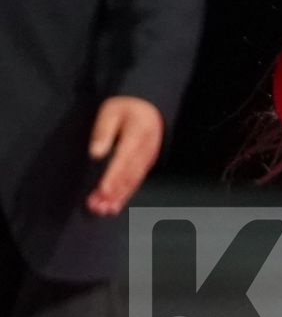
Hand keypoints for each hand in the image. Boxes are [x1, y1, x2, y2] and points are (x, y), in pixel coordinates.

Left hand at [87, 95, 163, 215]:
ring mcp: (147, 158)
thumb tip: (96, 153)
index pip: (124, 158)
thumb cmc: (127, 107)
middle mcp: (145, 149)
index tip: (102, 190)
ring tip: (104, 210)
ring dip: (119, 197)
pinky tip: (115, 205)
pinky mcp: (146, 164)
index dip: (113, 176)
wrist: (151, 106)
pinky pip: (137, 181)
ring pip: (134, 181)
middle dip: (113, 192)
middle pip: (129, 174)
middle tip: (97, 207)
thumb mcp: (111, 111)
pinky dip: (126, 195)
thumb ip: (103, 130)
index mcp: (137, 134)